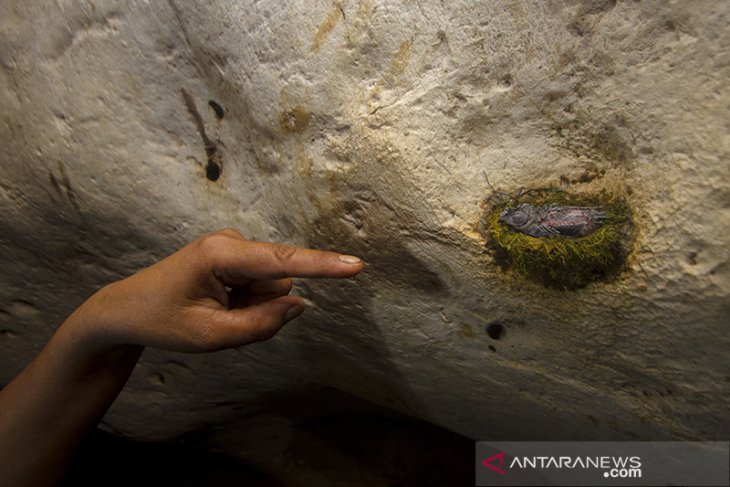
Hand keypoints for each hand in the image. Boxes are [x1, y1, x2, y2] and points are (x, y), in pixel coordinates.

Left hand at [70, 229, 363, 352]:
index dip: (323, 266)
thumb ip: (261, 325)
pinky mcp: (232, 257)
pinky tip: (213, 307)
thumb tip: (299, 305)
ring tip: (212, 313)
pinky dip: (244, 304)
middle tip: (217, 321)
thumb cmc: (161, 321)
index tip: (356, 266)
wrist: (124, 311)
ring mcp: (232, 249)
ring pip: (270, 288)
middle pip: (276, 283)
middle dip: (259, 309)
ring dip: (250, 308)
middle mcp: (231, 243)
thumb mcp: (211, 336)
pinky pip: (259, 287)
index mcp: (221, 255)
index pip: (282, 262)